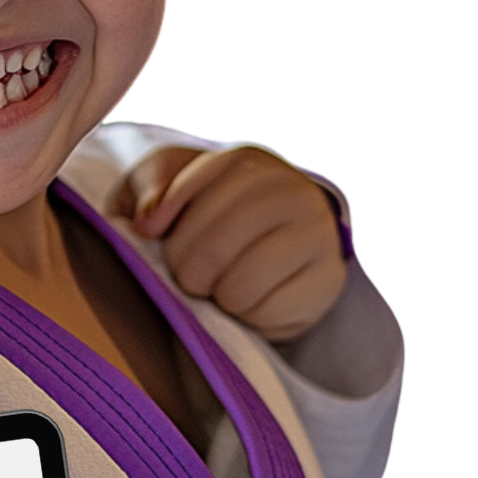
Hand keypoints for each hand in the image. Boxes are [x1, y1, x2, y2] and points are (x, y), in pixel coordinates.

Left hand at [116, 144, 348, 341]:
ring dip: (217, 295)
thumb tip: (149, 221)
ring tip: (217, 286)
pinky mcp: (329, 278)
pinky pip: (269, 311)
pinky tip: (248, 300)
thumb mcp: (163, 185)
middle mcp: (291, 189)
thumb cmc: (199, 214)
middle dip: (186, 269)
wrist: (256, 246)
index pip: (191, 190)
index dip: (162, 217)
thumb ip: (149, 189)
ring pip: (241, 284)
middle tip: (185, 274)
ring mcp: (318, 232)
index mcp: (246, 162)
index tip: (148, 232)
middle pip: (216, 245)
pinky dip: (248, 316)